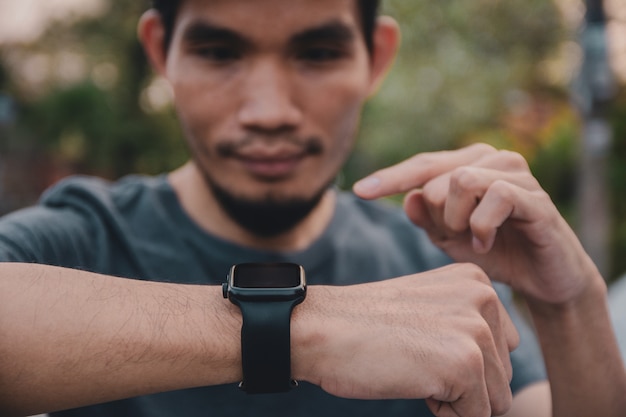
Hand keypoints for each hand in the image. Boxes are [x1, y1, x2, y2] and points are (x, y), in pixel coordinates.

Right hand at [292, 264, 518, 416]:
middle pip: (504, 375)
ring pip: (496, 400)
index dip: (463, 362)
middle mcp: (486, 298)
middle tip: (415, 358)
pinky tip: (412, 381)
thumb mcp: (429, 308)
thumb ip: (467, 324)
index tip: (422, 343)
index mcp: (477, 282)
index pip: (504, 348)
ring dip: (456, 400)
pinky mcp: (466, 363)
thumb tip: (499, 375)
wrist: (323, 329)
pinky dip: (444, 413)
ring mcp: (477, 330)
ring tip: (414, 368)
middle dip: (463, 383)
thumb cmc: (366, 325)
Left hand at [353, 143, 596, 303]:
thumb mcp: (449, 238)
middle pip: (437, 179)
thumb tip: (409, 198)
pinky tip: (488, 243)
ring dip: (458, 220)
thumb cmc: (495, 251)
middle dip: (438, 217)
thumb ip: (427, 218)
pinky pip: (495, 198)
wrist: (542, 278)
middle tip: (458, 236)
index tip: (358, 192)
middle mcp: (492, 158)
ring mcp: (516, 173)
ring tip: (474, 239)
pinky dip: (482, 227)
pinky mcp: (535, 196)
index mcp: (468, 163)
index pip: (421, 165)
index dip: (389, 178)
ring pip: (462, 181)